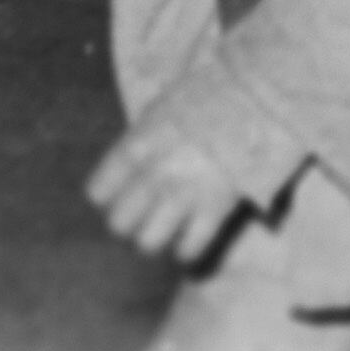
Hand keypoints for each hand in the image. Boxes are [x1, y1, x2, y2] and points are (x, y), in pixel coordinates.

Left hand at [87, 115, 255, 266]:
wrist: (251, 102)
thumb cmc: (202, 99)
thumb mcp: (158, 111)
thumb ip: (138, 142)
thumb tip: (125, 165)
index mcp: (135, 147)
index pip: (98, 192)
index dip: (106, 196)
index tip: (114, 196)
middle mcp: (153, 175)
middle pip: (119, 223)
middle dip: (127, 223)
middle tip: (137, 218)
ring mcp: (184, 195)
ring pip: (147, 243)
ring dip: (152, 240)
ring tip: (159, 232)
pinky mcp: (215, 210)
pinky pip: (190, 247)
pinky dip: (186, 251)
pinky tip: (186, 245)